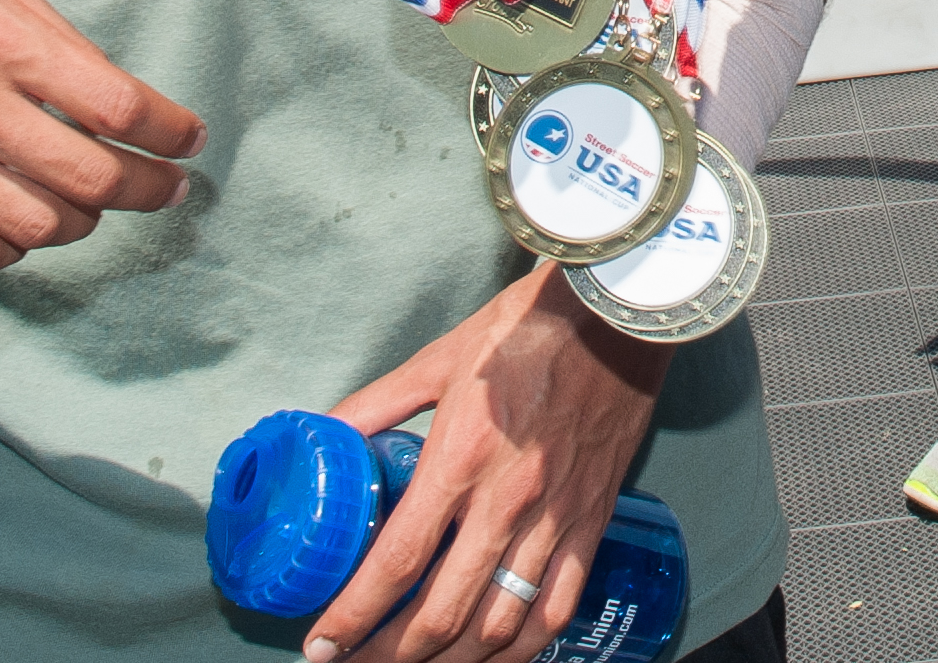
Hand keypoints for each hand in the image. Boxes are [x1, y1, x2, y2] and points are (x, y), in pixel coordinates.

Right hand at [0, 0, 203, 277]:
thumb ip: (58, 44)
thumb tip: (124, 102)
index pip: (114, 105)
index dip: (169, 131)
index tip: (189, 138)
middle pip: (87, 177)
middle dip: (148, 189)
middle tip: (170, 187)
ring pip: (38, 226)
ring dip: (87, 221)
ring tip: (98, 202)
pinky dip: (18, 249)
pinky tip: (28, 222)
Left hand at [310, 267, 666, 662]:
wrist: (614, 310)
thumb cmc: (527, 327)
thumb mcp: (437, 359)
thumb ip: (378, 403)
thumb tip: (326, 433)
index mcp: (460, 458)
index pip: (396, 562)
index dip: (353, 615)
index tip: (323, 641)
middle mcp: (507, 500)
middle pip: (442, 612)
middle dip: (389, 653)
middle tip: (355, 662)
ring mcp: (555, 516)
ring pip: (499, 625)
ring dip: (450, 661)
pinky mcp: (592, 520)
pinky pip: (557, 607)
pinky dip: (522, 647)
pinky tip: (492, 653)